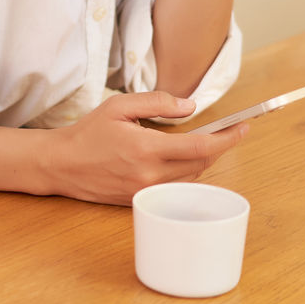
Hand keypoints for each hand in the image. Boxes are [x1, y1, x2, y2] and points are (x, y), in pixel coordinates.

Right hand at [44, 92, 247, 205]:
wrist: (61, 164)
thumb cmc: (88, 133)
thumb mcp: (118, 106)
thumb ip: (156, 103)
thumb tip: (190, 106)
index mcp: (146, 149)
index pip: (200, 146)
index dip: (227, 138)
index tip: (243, 128)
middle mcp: (150, 174)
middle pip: (201, 163)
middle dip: (220, 147)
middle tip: (230, 131)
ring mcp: (147, 191)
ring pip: (191, 177)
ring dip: (203, 159)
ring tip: (206, 141)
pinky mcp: (141, 200)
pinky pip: (175, 187)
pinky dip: (186, 171)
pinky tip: (183, 158)